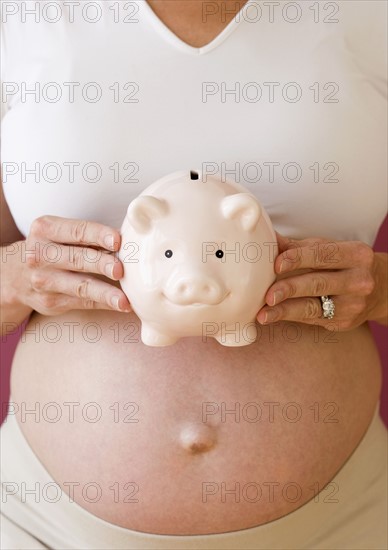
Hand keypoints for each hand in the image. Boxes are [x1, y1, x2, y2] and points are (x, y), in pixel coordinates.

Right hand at [14, 215, 131, 315]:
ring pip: (80, 286)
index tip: (118, 240)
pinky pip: (83, 302)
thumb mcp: (58, 234)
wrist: (14, 275)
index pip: (76, 231)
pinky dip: (104, 304)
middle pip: (77, 258)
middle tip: (120, 269)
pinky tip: (121, 305)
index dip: (99, 235)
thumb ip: (87, 237)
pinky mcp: (51, 301)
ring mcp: (44, 281)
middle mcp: (40, 255)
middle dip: (101, 264)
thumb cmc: (50, 249)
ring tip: (124, 300)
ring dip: (105, 293)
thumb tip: (127, 242)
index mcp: (45, 230)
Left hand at [256, 232, 385, 330]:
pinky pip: (312, 319)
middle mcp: (359, 280)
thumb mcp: (328, 249)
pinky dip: (289, 317)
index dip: (299, 258)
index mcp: (356, 254)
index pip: (324, 255)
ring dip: (285, 311)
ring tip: (263, 314)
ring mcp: (353, 304)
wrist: (378, 290)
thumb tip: (267, 238)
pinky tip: (271, 317)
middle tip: (267, 295)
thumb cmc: (343, 264)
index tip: (276, 264)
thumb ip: (297, 246)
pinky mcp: (343, 322)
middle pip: (318, 283)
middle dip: (290, 289)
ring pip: (313, 307)